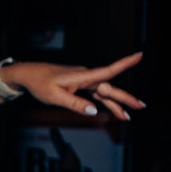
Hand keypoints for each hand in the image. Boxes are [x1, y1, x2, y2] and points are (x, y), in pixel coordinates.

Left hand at [3, 52, 145, 119]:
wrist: (29, 75)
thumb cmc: (40, 84)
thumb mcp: (55, 96)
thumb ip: (75, 104)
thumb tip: (94, 111)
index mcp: (81, 76)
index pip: (107, 70)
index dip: (125, 64)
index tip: (139, 55)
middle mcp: (86, 77)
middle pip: (109, 88)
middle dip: (125, 98)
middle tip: (140, 106)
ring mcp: (84, 81)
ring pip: (105, 93)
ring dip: (117, 103)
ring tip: (128, 116)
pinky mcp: (81, 85)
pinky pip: (97, 95)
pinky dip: (106, 103)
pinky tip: (115, 110)